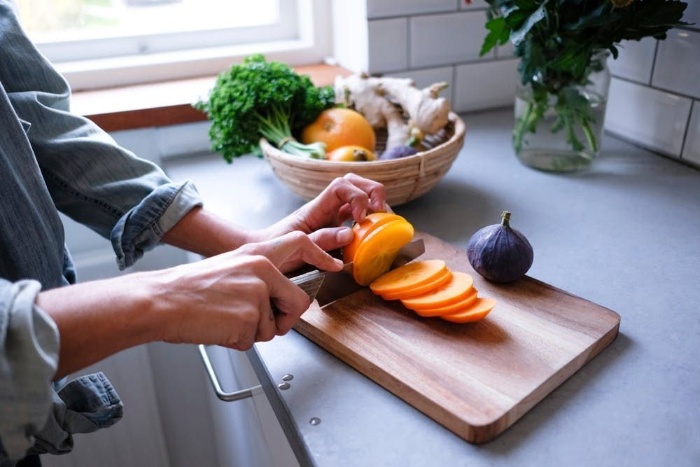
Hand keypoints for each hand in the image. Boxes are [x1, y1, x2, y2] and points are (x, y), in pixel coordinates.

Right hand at [154, 231, 340, 350]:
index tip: (332, 265)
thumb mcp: (230, 267)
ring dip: (253, 331)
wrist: (161, 300)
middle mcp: (262, 272)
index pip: (300, 244)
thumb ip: (260, 277)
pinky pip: (254, 341)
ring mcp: (257, 296)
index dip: (320, 254)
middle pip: (298, 302)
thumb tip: (281, 296)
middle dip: (285, 318)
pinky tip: (218, 327)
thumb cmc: (189, 288)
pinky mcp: (248, 320)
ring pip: (273, 327)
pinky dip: (237, 341)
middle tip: (259, 320)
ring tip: (225, 318)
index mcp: (257, 255)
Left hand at [255, 174, 388, 269]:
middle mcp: (327, 207)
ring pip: (359, 195)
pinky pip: (357, 215)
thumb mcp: (296, 246)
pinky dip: (370, 219)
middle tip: (380, 213)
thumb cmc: (276, 249)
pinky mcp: (336, 228)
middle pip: (354, 181)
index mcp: (316, 207)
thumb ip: (321, 240)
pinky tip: (374, 232)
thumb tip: (349, 233)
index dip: (357, 196)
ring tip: (383, 222)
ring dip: (375, 203)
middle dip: (373, 191)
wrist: (265, 254)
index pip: (341, 185)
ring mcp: (332, 216)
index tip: (361, 218)